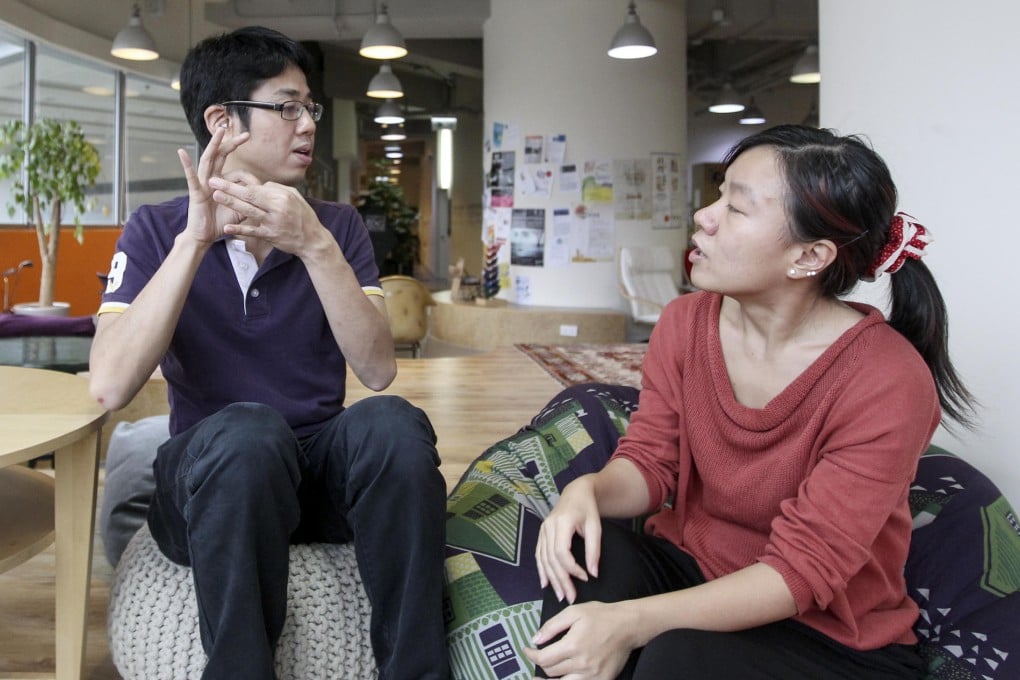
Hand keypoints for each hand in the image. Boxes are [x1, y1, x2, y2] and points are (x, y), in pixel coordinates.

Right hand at [177, 125, 249, 244]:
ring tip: (220, 131)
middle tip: (246, 134)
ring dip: (214, 145)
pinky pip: (191, 177)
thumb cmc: (220, 223)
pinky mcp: (195, 192)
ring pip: (208, 160)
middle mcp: (212, 179)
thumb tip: (264, 195)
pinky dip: (186, 164)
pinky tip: (181, 152)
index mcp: (222, 183)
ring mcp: (202, 184)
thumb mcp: (240, 210)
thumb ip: (249, 201)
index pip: (237, 172)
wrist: (205, 236)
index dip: (250, 177)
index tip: (260, 185)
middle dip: (232, 144)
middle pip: (222, 157)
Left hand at [209, 173, 327, 257]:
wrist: (313, 240)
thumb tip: (260, 185)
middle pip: (249, 196)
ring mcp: (273, 223)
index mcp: (282, 197)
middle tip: (213, 181)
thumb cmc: (303, 216)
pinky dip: (240, 230)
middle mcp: (277, 208)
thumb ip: (276, 189)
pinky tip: (227, 228)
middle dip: (229, 188)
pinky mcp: (271, 236)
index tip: (225, 177)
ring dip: (231, 203)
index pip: (257, 187)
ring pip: (249, 211)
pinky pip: (253, 231)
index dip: (239, 182)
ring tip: (216, 196)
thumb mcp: (294, 197)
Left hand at [523, 601, 634, 679]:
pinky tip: (563, 676)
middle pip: (550, 672)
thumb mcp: (574, 612)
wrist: (628, 626)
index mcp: (572, 645)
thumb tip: (535, 640)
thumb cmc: (601, 616)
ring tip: (541, 675)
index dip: (531, 655)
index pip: (543, 659)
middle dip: (540, 664)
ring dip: (550, 679)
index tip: (527, 650)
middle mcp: (581, 664)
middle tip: (538, 656)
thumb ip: (552, 626)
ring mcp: (592, 675)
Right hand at [535, 476, 601, 603]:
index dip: (572, 568)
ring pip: (543, 559)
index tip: (585, 578)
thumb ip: (594, 550)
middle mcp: (548, 526)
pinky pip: (539, 554)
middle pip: (551, 558)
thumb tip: (593, 573)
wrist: (577, 492)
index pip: (562, 551)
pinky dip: (541, 570)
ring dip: (551, 579)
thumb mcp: (596, 527)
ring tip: (560, 595)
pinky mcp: (541, 533)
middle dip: (560, 579)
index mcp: (561, 522)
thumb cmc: (588, 509)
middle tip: (570, 597)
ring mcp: (542, 530)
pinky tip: (545, 584)